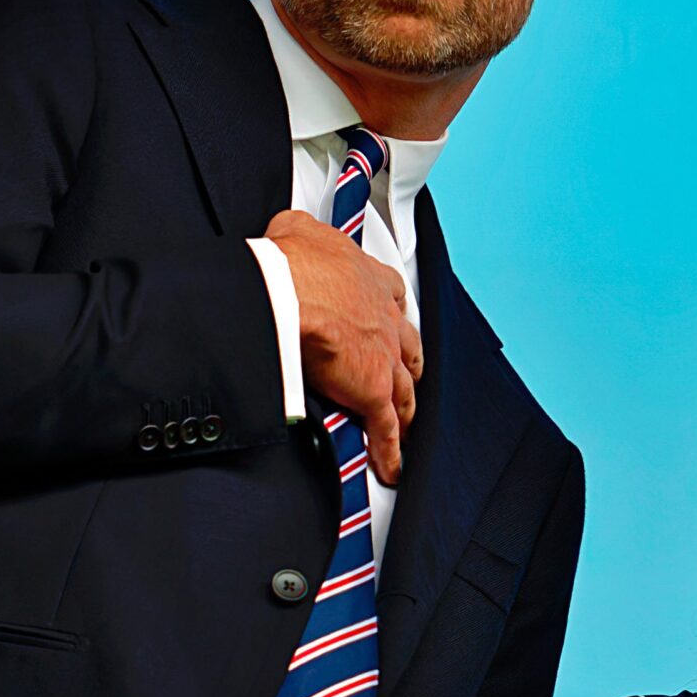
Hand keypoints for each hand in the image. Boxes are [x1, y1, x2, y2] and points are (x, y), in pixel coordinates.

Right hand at [263, 210, 422, 483]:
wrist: (288, 292)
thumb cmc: (291, 264)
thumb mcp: (295, 231)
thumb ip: (300, 232)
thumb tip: (289, 231)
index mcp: (368, 279)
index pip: (392, 294)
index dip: (392, 309)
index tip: (391, 316)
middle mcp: (384, 318)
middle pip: (408, 345)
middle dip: (409, 360)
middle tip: (407, 372)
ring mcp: (384, 357)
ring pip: (405, 388)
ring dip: (406, 407)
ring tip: (406, 424)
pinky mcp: (373, 391)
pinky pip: (387, 428)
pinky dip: (391, 450)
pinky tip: (393, 466)